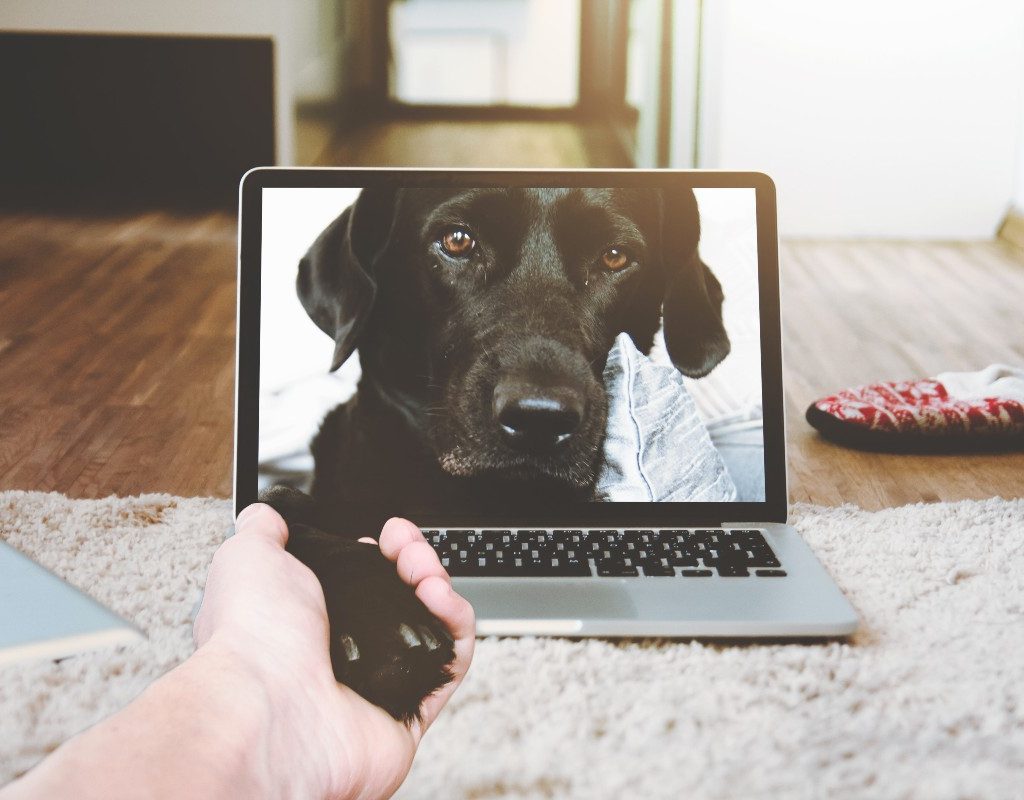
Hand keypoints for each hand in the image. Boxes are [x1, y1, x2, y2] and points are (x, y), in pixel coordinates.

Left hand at [193, 504, 475, 799]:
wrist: (268, 703)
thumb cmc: (251, 634)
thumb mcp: (247, 558)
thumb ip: (261, 530)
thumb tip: (265, 515)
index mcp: (307, 620)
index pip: (361, 581)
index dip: (382, 552)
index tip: (387, 534)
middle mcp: (344, 654)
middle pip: (401, 599)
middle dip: (414, 559)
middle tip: (407, 547)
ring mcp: (380, 683)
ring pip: (430, 626)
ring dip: (436, 584)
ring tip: (424, 570)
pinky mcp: (412, 712)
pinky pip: (451, 662)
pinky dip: (456, 624)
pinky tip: (440, 596)